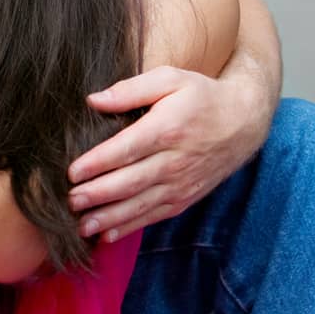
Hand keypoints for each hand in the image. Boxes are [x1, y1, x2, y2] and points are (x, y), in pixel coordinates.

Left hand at [67, 66, 262, 242]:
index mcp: (167, 129)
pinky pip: (154, 216)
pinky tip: (107, 234)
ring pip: (140, 205)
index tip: (72, 172)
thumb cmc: (202, 95)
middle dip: (98, 195)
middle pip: (130, 182)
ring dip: (110, 218)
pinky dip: (130, 227)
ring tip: (82, 226)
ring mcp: (180, 183)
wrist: (244, 122)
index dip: (98, 163)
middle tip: (69, 202)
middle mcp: (174, 161)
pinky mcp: (184, 198)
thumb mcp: (171, 79)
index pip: (126, 149)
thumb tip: (94, 100)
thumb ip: (132, 89)